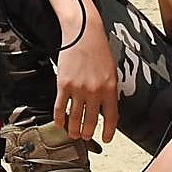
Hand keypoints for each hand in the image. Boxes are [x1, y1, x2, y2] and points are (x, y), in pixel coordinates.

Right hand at [55, 21, 117, 143]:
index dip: (109, 132)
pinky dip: (59, 118)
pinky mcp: (64, 84)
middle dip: (88, 133)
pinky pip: (60, 107)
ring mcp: (78, 89)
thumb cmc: (98, 49)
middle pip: (91, 121)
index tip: (107, 138)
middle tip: (86, 136)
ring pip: (75, 118)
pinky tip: (60, 123)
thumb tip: (106, 109)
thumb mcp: (111, 71)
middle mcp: (95, 91)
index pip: (112, 118)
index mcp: (110, 88)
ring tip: (74, 133)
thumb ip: (109, 91)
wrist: (83, 33)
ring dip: (74, 130)